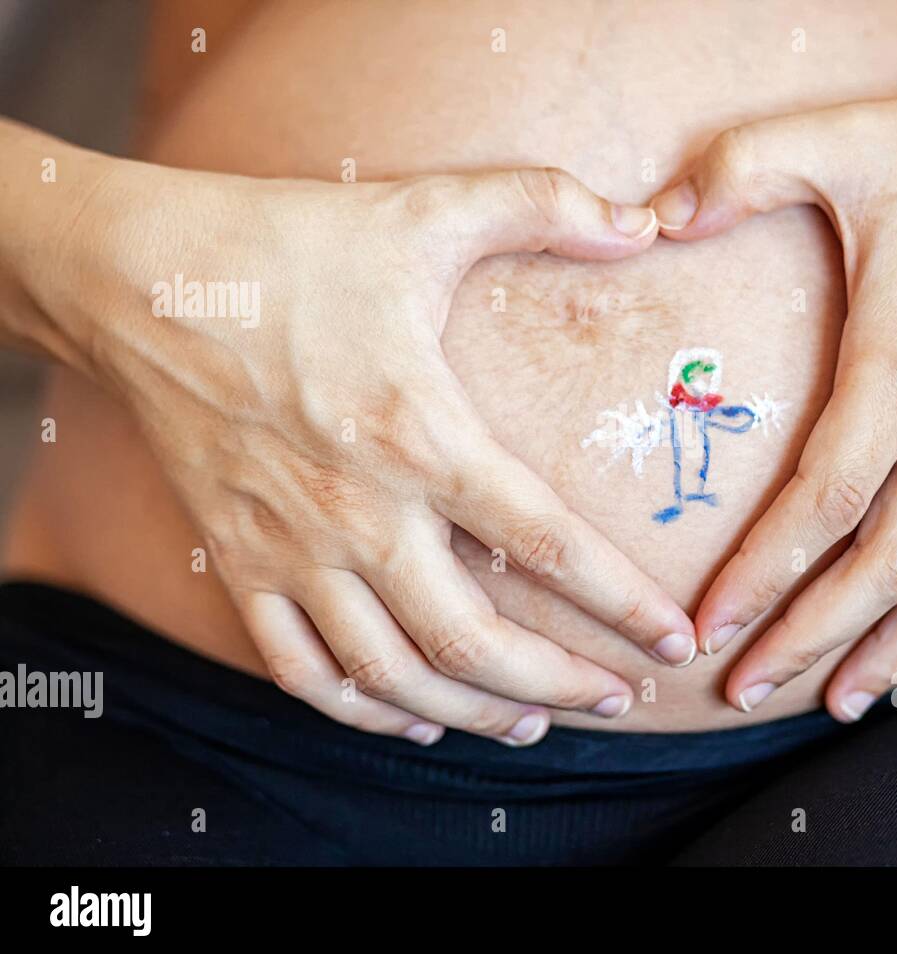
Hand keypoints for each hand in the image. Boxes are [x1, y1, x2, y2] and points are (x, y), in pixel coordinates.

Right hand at [68, 161, 690, 744]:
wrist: (140, 279)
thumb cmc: (291, 244)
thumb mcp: (427, 210)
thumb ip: (545, 205)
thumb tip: (646, 221)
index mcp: (419, 433)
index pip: (545, 544)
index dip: (621, 604)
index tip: (671, 642)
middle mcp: (358, 510)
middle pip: (472, 642)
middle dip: (559, 684)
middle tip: (615, 698)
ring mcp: (291, 547)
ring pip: (392, 676)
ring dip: (471, 713)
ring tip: (531, 721)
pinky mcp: (238, 562)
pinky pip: (301, 669)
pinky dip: (363, 711)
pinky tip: (412, 717)